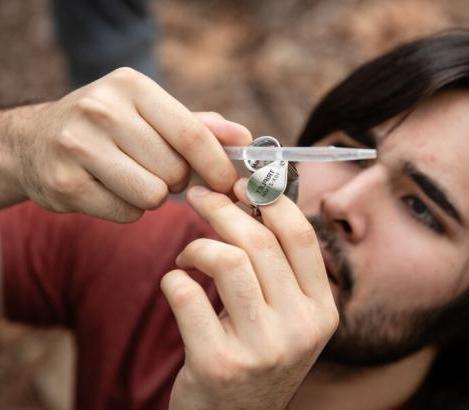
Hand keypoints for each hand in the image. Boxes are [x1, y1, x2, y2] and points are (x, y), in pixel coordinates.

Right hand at [5, 68, 250, 221]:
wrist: (35, 142)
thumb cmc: (109, 128)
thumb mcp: (150, 114)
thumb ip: (198, 125)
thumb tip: (244, 138)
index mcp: (132, 86)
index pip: (192, 134)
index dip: (218, 166)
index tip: (229, 183)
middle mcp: (102, 110)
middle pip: (175, 171)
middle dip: (177, 180)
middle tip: (159, 170)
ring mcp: (78, 146)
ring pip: (154, 196)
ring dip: (153, 196)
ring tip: (132, 178)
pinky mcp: (65, 183)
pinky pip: (127, 213)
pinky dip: (128, 209)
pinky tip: (109, 189)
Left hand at [160, 180, 338, 409]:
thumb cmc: (255, 356)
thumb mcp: (282, 317)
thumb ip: (277, 268)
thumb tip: (252, 201)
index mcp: (321, 310)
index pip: (302, 237)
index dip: (271, 201)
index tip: (242, 183)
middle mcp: (300, 329)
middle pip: (260, 242)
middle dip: (222, 208)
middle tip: (198, 197)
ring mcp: (262, 348)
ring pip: (227, 260)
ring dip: (197, 245)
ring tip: (187, 256)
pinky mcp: (219, 364)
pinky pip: (187, 296)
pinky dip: (173, 279)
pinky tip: (176, 283)